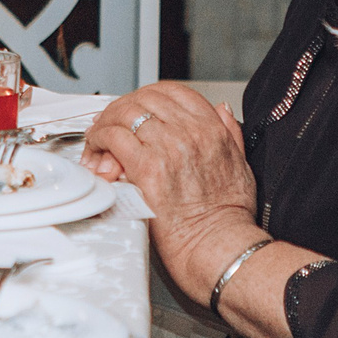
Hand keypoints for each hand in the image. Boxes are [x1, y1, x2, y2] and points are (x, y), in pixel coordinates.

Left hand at [82, 83, 261, 299]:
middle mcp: (189, 133)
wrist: (218, 245)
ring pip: (125, 114)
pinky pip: (113, 137)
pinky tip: (97, 151)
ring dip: (106, 123)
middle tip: (109, 123)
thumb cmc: (227, 215)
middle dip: (122, 108)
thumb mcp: (241, 165)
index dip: (147, 96)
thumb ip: (230, 133)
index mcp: (211, 130)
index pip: (172, 91)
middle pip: (143, 99)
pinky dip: (99, 140)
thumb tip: (221, 109)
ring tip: (98, 139)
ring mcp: (167, 148)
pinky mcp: (147, 168)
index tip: (136, 107)